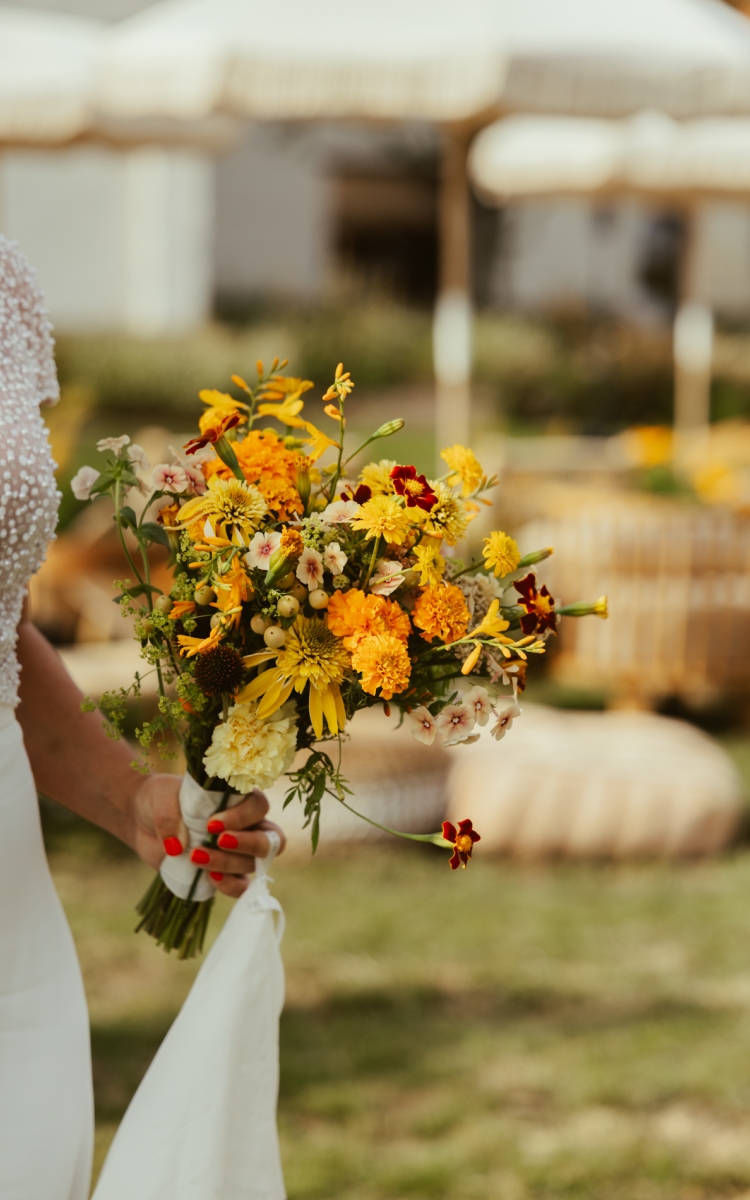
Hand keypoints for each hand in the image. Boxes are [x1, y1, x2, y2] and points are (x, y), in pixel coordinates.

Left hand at [132, 774, 285, 898]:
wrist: (143, 820)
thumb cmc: (159, 799)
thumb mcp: (160, 797)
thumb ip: (168, 817)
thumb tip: (177, 847)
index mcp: (237, 798)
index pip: (258, 806)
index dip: (242, 816)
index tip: (211, 823)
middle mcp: (244, 824)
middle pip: (269, 839)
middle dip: (248, 843)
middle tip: (219, 841)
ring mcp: (236, 852)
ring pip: (252, 863)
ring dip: (227, 863)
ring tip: (195, 857)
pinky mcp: (223, 873)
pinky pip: (241, 886)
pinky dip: (230, 886)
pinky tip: (210, 879)